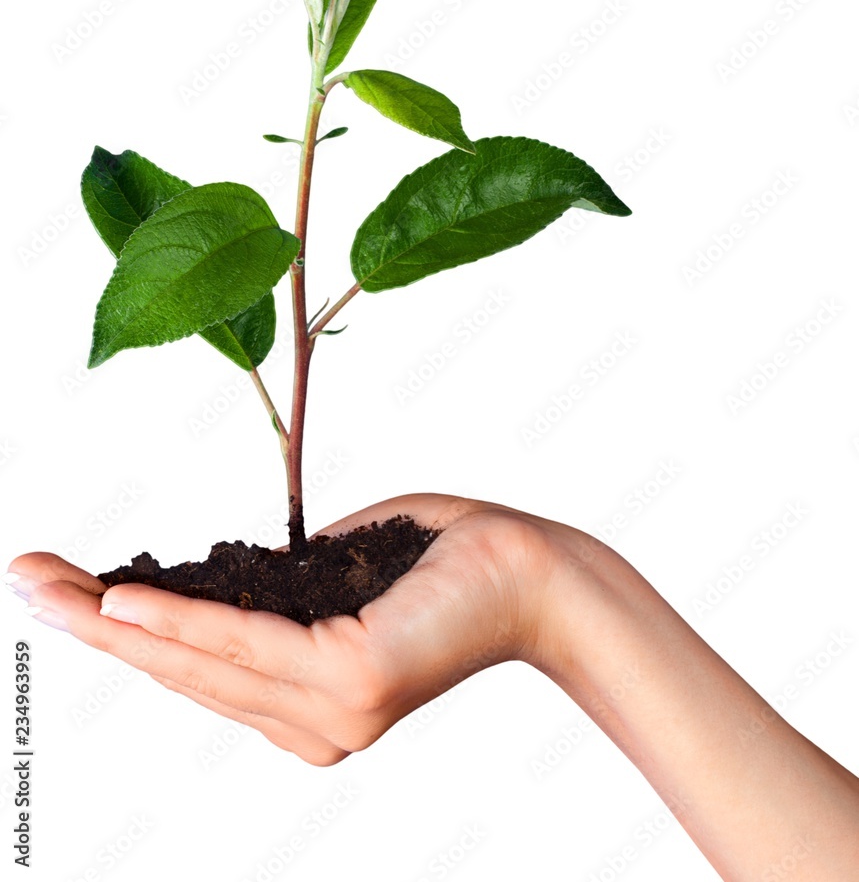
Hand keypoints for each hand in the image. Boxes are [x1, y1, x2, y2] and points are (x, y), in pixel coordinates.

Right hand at [6, 493, 565, 763]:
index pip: (198, 667)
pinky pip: (248, 642)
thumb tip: (206, 582)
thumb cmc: (435, 562)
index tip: (68, 591)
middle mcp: (309, 724)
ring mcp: (330, 711)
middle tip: (27, 578)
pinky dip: (182, 620)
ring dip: (116, 621)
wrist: (529, 571)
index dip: (126, 632)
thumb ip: (271, 594)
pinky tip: (123, 603)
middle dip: (96, 625)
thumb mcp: (332, 577)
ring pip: (202, 658)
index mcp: (302, 705)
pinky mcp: (353, 680)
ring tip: (48, 586)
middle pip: (183, 669)